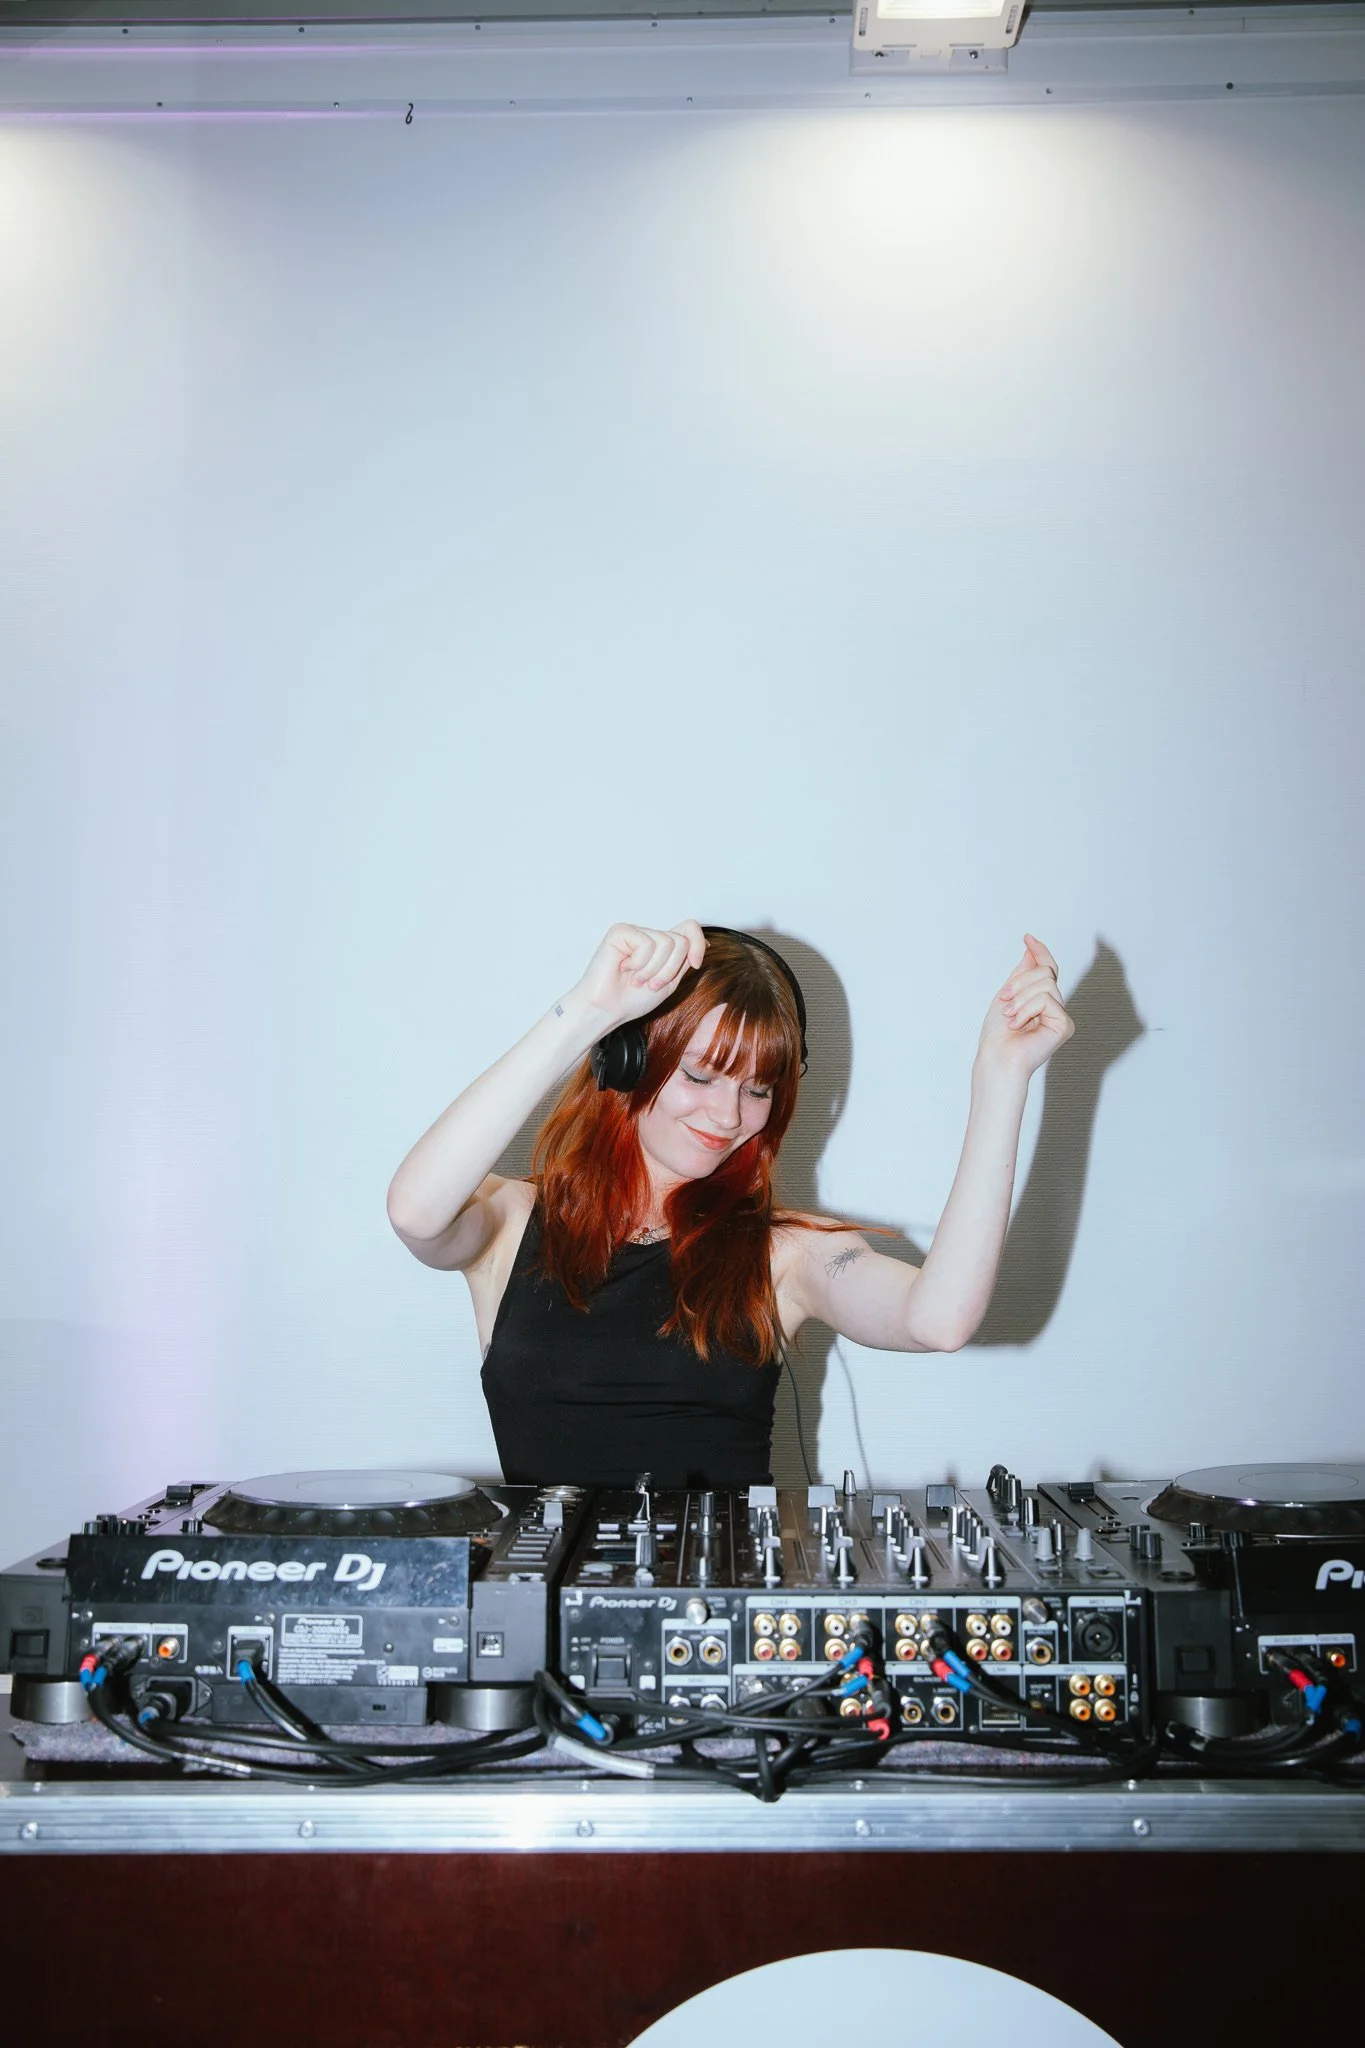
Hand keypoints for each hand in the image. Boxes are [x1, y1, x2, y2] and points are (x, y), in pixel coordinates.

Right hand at [570, 920, 706, 1031]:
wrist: (607, 1010)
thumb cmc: (631, 1000)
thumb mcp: (670, 981)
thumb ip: (684, 961)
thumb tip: (704, 943)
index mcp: (661, 946)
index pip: (689, 928)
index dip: (698, 943)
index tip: (695, 964)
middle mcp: (649, 936)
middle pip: (681, 941)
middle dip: (670, 969)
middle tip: (651, 983)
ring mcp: (635, 932)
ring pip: (667, 943)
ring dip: (654, 970)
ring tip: (637, 979)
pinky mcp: (620, 932)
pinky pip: (647, 944)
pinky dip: (640, 964)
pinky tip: (624, 968)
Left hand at [976, 933, 1074, 1080]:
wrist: (996, 1056)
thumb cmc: (998, 1033)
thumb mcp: (1007, 994)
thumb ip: (1022, 973)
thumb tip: (1031, 950)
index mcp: (1040, 999)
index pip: (1047, 969)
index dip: (1040, 952)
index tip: (1027, 938)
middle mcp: (1054, 1006)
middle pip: (1045, 972)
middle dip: (1019, 983)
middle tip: (1004, 1001)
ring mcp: (1061, 1016)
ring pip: (1045, 984)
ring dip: (1020, 998)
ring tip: (1010, 1016)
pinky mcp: (1065, 1025)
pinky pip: (1047, 1000)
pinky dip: (1027, 1009)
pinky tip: (1019, 1025)